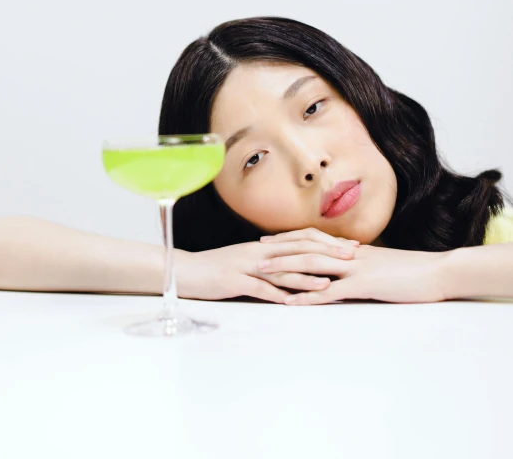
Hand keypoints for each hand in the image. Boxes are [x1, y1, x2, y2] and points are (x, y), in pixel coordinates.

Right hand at [176, 235, 358, 303]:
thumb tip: (298, 268)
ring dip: (306, 276)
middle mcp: (260, 251)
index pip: (302, 238)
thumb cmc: (219, 268)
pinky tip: (291, 303)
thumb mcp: (250, 262)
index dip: (327, 240)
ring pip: (282, 269)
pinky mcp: (234, 281)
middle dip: (327, 253)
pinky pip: (258, 288)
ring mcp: (247, 265)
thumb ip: (274, 263)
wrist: (188, 270)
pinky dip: (275, 296)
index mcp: (265, 246)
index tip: (350, 246)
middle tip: (351, 258)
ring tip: (329, 282)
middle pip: (298, 249)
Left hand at [258, 227, 449, 304]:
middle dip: (280, 249)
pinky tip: (291, 302)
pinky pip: (330, 291)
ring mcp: (355, 269)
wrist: (437, 272)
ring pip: (312, 265)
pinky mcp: (363, 286)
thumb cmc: (413, 271)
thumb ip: (362, 265)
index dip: (292, 239)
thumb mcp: (382, 264)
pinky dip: (308, 296)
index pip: (316, 238)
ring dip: (285, 267)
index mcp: (353, 249)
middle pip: (307, 247)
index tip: (271, 240)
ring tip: (262, 271)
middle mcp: (349, 254)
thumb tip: (348, 269)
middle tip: (256, 251)